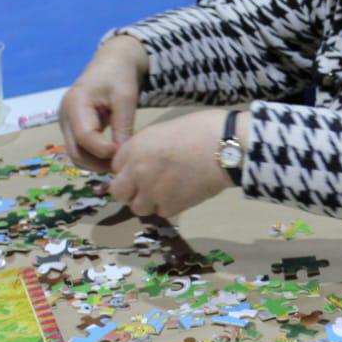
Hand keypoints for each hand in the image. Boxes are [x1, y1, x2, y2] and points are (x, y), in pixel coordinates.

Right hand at [60, 34, 148, 172]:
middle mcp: (65, 117)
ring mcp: (67, 125)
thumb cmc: (119, 76)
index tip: (124, 153)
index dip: (103, 150)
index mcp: (75, 104)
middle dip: (99, 163)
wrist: (112, 63)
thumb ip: (122, 125)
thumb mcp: (125, 98)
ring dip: (96, 164)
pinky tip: (113, 157)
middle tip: (123, 165)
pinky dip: (95, 158)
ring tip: (120, 162)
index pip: (84, 137)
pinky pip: (81, 150)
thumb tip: (122, 155)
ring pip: (76, 155)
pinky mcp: (73, 129)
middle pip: (75, 152)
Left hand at [108, 109, 244, 218]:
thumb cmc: (201, 129)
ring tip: (166, 193)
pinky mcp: (171, 206)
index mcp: (135, 147)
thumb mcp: (164, 130)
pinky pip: (161, 213)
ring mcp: (152, 191)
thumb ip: (146, 148)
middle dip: (130, 190)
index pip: (115, 168)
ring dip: (148, 202)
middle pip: (119, 192)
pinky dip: (170, 207)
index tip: (140, 170)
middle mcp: (137, 171)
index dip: (128, 170)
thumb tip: (142, 161)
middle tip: (147, 187)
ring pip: (137, 207)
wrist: (226, 146)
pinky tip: (182, 195)